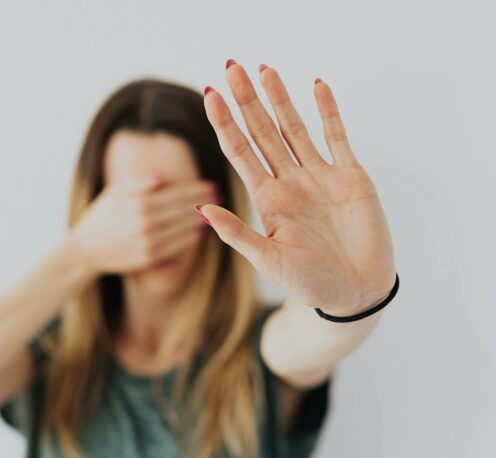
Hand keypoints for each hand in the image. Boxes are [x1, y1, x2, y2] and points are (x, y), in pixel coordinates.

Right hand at [70, 171, 218, 276]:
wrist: (84, 251)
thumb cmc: (99, 218)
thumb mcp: (113, 194)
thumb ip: (138, 184)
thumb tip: (162, 176)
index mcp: (138, 203)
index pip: (175, 193)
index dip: (196, 188)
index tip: (211, 184)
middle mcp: (145, 222)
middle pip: (183, 210)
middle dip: (204, 201)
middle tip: (219, 196)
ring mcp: (148, 242)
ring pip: (183, 229)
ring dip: (201, 220)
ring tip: (215, 212)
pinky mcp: (148, 259)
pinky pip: (175, 247)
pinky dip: (189, 239)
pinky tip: (199, 232)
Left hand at [198, 62, 395, 315]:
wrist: (356, 292)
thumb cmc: (310, 283)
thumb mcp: (268, 260)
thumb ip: (237, 233)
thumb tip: (200, 209)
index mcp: (267, 199)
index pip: (240, 152)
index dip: (225, 124)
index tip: (209, 95)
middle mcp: (289, 182)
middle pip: (263, 132)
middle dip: (247, 100)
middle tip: (231, 67)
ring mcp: (319, 176)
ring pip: (295, 128)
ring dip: (280, 98)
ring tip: (264, 69)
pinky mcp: (350, 176)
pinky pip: (337, 136)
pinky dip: (329, 111)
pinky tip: (317, 86)